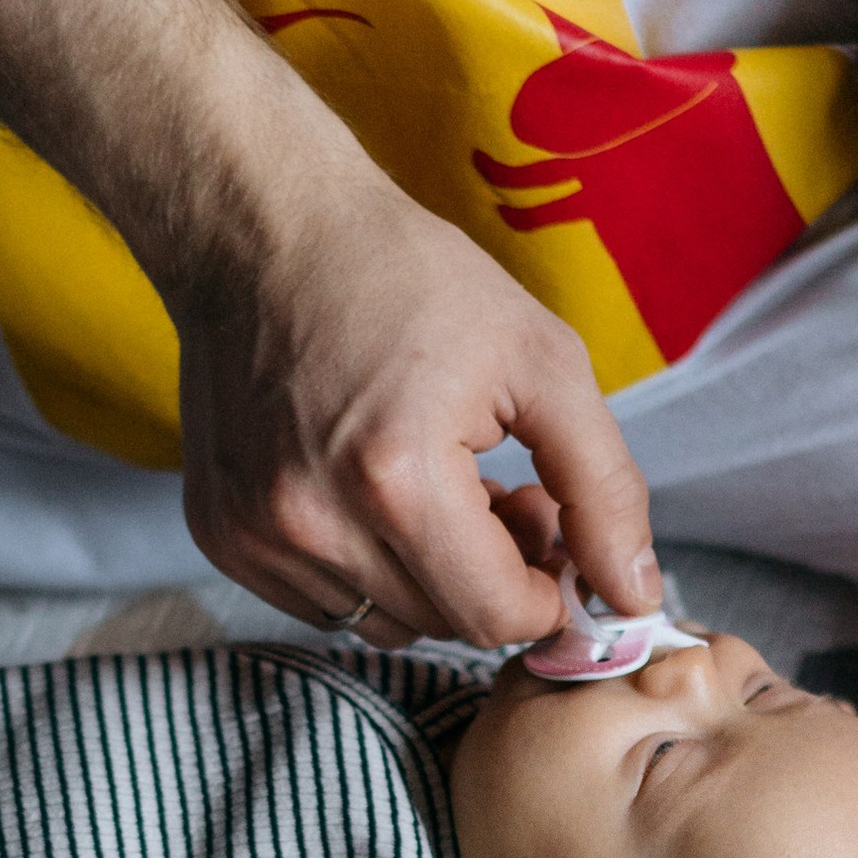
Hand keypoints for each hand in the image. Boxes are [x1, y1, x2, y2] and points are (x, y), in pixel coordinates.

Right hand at [175, 163, 661, 651]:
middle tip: (501, 491)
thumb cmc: (407, 278)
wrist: (262, 232)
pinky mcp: (222, 537)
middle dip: (491, 577)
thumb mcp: (541, 362)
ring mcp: (256, 536)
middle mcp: (312, 523)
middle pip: (444, 625)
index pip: (497, 615)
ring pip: (385, 623)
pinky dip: (366, 567)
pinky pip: (324, 603)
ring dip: (429, 579)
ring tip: (437, 488)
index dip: (547, 592)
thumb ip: (603, 488)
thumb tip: (634, 597)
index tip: (554, 536)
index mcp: (396, 480)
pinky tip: (373, 493)